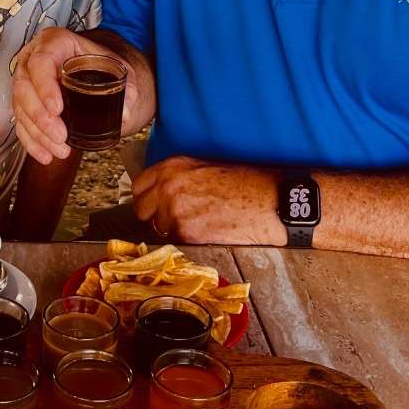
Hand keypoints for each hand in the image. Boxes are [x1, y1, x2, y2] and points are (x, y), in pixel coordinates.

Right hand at [12, 28, 129, 164]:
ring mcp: (26, 79)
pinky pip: (20, 122)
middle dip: (41, 118)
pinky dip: (32, 141)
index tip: (57, 109)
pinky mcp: (24, 100)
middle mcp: (33, 57)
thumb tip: (125, 113)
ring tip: (60, 150)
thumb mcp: (120, 69)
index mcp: (55, 42)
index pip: (41, 61)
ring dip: (38, 133)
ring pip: (20, 107)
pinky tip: (45, 155)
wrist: (99, 70)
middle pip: (25, 87)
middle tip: (61, 136)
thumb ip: (128, 88)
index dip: (45, 87)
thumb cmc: (105, 65)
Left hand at [131, 156, 287, 245]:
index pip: (139, 186)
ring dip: (172, 229)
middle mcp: (168, 187)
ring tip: (198, 223)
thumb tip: (160, 191)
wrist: (269, 202)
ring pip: (158, 229)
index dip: (146, 197)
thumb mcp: (206, 167)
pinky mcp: (187, 233)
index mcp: (172, 167)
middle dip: (153, 216)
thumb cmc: (245, 182)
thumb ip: (178, 177)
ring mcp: (175, 211)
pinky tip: (206, 231)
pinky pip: (175, 241)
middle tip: (172, 218)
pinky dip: (186, 240)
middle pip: (141, 210)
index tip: (153, 204)